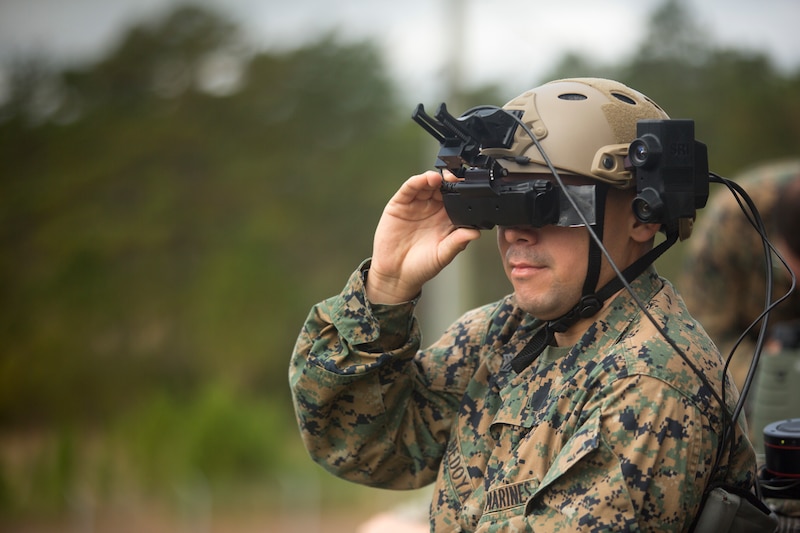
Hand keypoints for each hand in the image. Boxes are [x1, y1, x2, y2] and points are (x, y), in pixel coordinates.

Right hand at [366, 170, 480, 303]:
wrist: (396, 275)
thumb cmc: (421, 267)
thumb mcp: (443, 255)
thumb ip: (457, 242)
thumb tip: (476, 233)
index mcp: (447, 219)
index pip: (458, 199)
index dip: (464, 192)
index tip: (471, 188)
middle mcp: (433, 209)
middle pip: (443, 187)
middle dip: (450, 180)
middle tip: (456, 179)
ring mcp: (416, 205)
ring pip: (427, 184)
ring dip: (434, 178)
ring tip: (440, 179)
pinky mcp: (399, 204)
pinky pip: (409, 189)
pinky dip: (417, 181)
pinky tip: (424, 180)